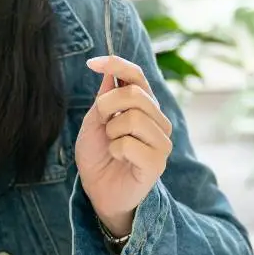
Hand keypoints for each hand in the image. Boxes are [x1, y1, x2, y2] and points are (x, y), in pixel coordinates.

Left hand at [74, 56, 173, 236]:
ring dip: (111, 133)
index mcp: (144, 106)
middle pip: (134, 94)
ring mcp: (161, 141)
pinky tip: (119, 159)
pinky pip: (130, 144)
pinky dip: (116, 150)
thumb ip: (104, 98)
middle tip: (102, 126)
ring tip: (112, 146)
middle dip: (107, 107)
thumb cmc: (98, 156)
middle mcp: (158, 120)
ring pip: (132, 118)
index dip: (116, 64)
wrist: (99, 191)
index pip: (137, 75)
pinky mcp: (158, 162)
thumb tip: (109, 70)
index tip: (91, 62)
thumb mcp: (93, 122)